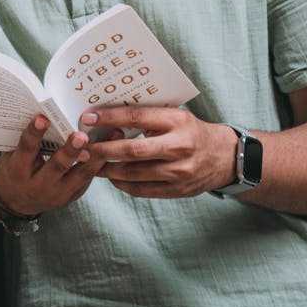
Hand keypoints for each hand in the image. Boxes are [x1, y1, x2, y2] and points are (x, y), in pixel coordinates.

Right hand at [0, 114, 104, 215]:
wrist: (17, 200)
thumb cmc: (16, 166)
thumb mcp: (13, 153)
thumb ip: (25, 135)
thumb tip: (43, 106)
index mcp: (19, 171)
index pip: (27, 149)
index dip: (34, 133)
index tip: (43, 117)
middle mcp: (38, 186)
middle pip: (57, 166)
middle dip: (70, 151)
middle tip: (80, 135)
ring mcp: (57, 194)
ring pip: (80, 175)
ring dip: (95, 156)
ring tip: (108, 139)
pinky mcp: (72, 195)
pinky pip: (88, 178)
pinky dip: (100, 162)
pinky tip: (112, 146)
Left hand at [81, 107, 238, 198]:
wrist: (223, 157)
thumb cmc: (192, 131)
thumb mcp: (176, 116)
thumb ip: (149, 117)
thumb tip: (110, 116)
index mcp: (178, 121)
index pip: (136, 117)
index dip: (109, 118)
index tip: (88, 118)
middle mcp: (179, 147)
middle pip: (133, 150)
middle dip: (104, 149)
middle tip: (83, 147)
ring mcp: (179, 172)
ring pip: (134, 173)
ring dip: (108, 169)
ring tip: (91, 163)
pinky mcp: (177, 190)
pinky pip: (142, 190)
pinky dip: (122, 184)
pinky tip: (112, 176)